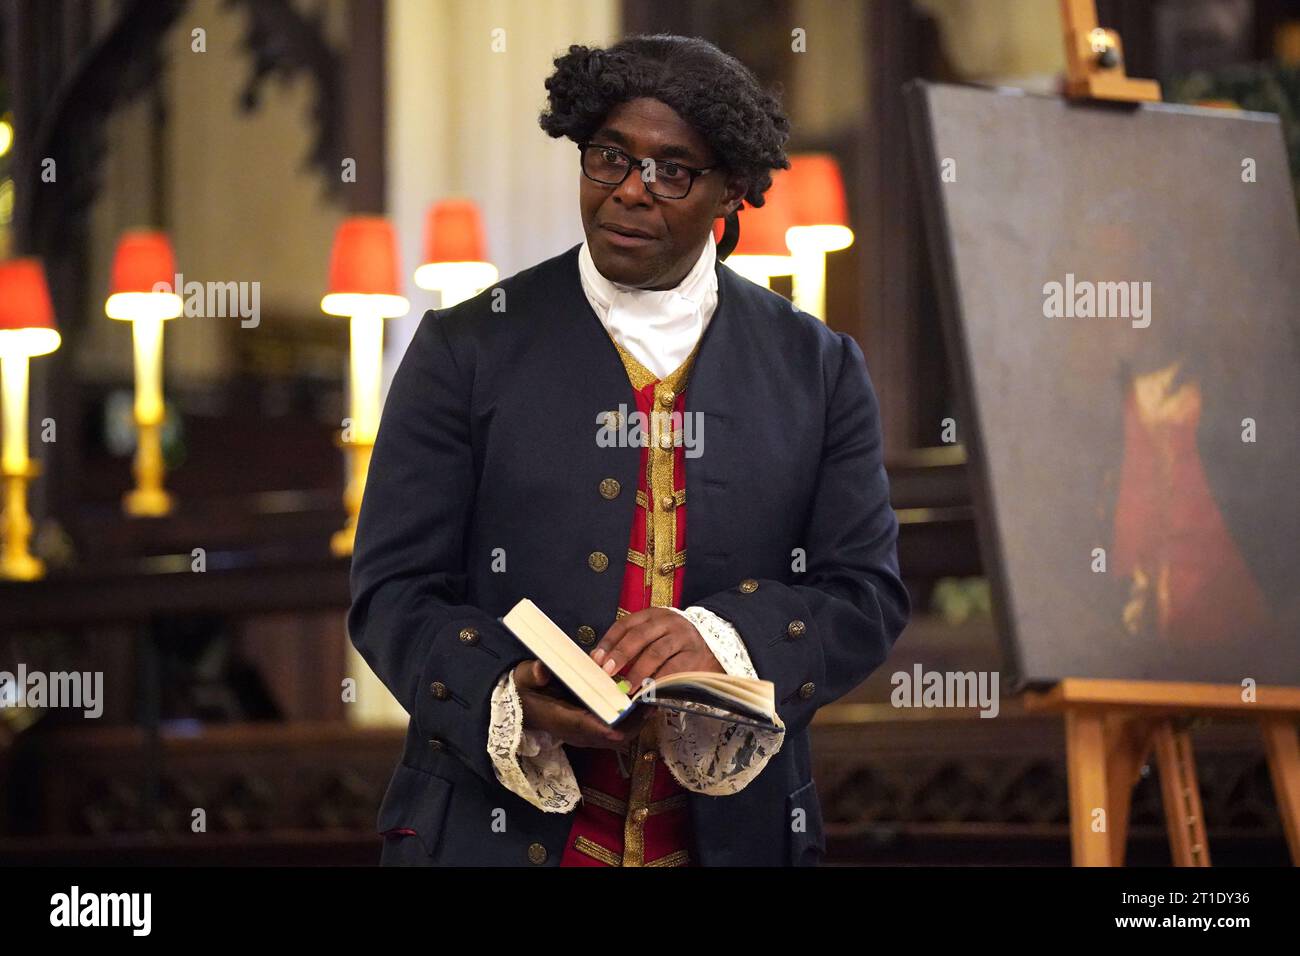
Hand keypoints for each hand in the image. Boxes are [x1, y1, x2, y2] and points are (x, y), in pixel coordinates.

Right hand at [511, 660, 645, 750]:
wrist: (521, 705)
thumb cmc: (525, 690)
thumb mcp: (524, 678)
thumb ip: (533, 674)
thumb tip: (541, 670)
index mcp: (564, 720)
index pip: (593, 728)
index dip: (616, 723)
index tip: (634, 710)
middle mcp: (578, 733)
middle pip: (614, 737)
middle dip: (636, 722)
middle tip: (653, 701)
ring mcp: (586, 735)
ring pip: (619, 736)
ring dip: (636, 721)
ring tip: (653, 699)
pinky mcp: (591, 730)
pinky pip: (616, 731)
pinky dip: (630, 720)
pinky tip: (641, 702)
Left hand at [592, 608, 724, 692]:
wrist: (715, 645)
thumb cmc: (675, 644)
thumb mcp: (654, 636)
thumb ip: (633, 647)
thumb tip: (603, 664)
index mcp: (653, 615)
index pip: (625, 624)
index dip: (609, 642)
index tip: (596, 659)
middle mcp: (668, 622)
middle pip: (639, 636)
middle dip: (620, 655)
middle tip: (607, 672)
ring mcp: (683, 637)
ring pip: (656, 652)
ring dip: (638, 672)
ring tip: (627, 687)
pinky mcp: (695, 655)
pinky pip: (674, 668)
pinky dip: (659, 681)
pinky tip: (648, 691)